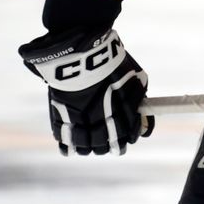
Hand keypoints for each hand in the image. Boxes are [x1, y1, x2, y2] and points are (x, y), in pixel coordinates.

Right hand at [19, 27, 153, 155]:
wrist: (80, 56)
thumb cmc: (111, 64)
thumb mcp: (134, 78)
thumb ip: (139, 98)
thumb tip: (144, 113)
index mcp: (122, 115)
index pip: (129, 135)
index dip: (130, 136)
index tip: (130, 134)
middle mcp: (101, 123)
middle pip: (106, 146)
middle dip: (110, 144)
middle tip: (110, 141)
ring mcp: (79, 123)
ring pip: (85, 147)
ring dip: (89, 147)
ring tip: (91, 143)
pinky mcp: (60, 119)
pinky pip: (64, 141)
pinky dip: (68, 145)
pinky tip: (72, 145)